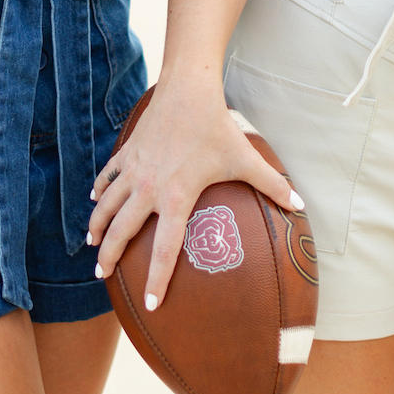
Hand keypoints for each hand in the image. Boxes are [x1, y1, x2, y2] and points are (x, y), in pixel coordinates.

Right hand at [87, 80, 303, 310]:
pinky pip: (107, 177)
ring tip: (92, 245)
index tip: (151, 304)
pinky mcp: (127, 153)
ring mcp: (134, 170)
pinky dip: (99, 190)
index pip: (164, 250)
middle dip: (110, 256)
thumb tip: (301, 204)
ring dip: (97, 227)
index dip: (157, 280)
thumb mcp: (245, 158)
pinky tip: (93, 200)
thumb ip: (273, 184)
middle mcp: (148, 188)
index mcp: (176, 197)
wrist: (188, 88)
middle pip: (121, 231)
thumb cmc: (217, 125)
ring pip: (106, 205)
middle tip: (101, 276)